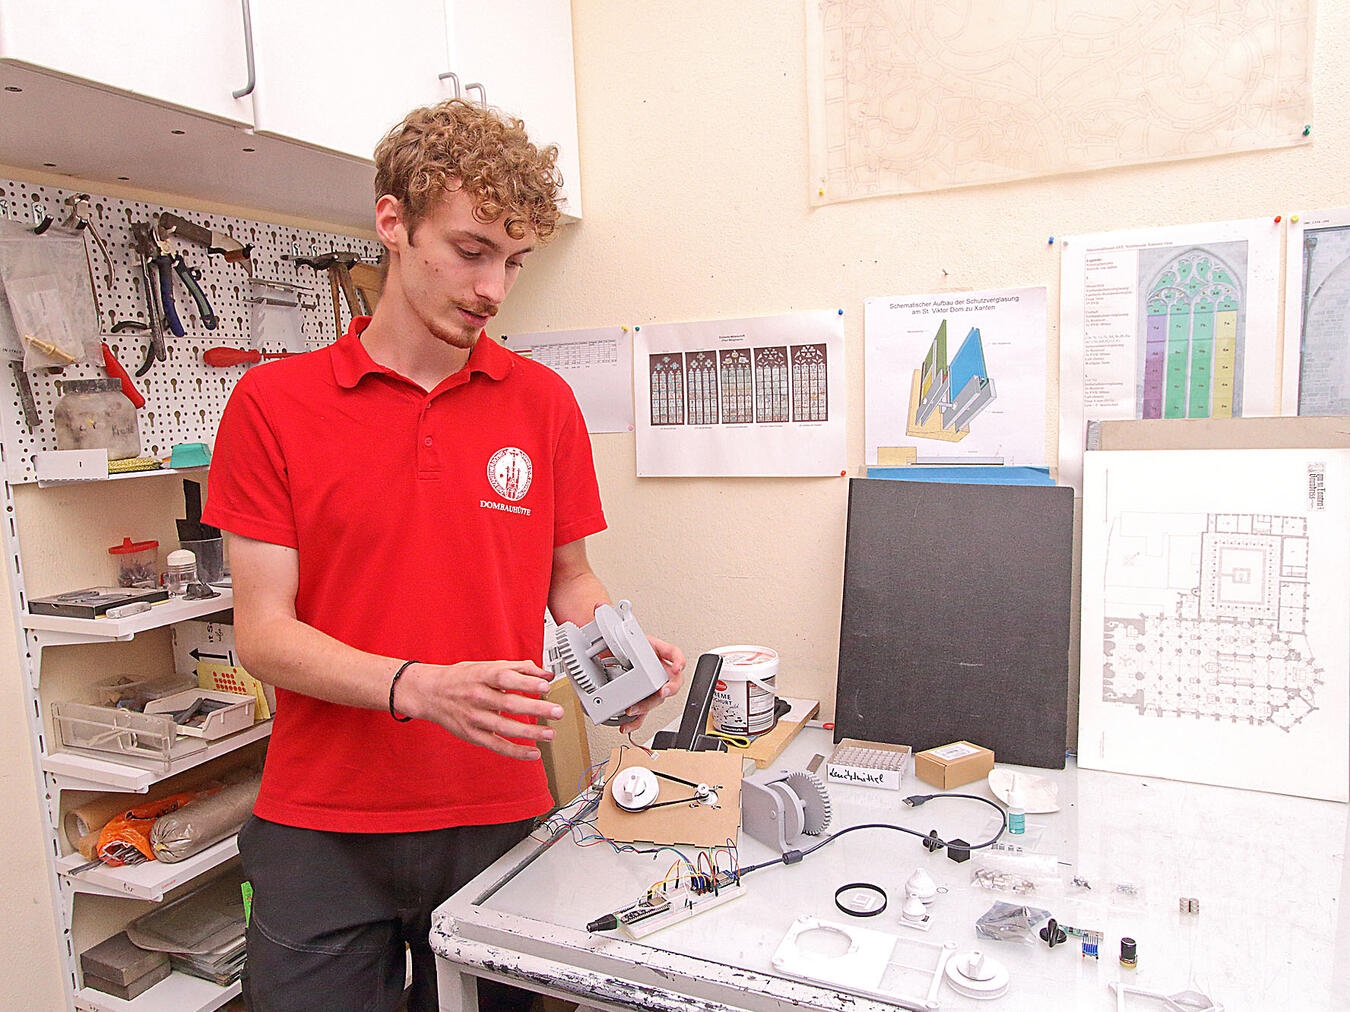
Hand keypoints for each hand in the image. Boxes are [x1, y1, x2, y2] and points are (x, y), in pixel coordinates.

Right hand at [398, 659, 563, 760]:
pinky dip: (515, 751)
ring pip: (504, 727)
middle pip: (509, 704)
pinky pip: (496, 745)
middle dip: (535, 708)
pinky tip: (533, 753)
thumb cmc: (464, 678)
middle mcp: (478, 696)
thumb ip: (519, 668)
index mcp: (482, 676)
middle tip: (557, 711)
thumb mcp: (489, 666)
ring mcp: (474, 717)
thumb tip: (547, 673)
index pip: (506, 678)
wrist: (431, 693)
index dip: (526, 682)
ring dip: (530, 732)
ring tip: (550, 734)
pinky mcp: (472, 735)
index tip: (545, 685)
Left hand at [617, 636, 685, 731]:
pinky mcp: (641, 699)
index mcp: (657, 652)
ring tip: (633, 709)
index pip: (675, 654)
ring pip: (657, 700)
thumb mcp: (622, 637)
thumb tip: (605, 617)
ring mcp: (651, 686)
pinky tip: (627, 725)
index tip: (677, 667)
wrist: (609, 655)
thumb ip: (620, 632)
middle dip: (670, 688)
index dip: (680, 661)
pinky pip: (643, 713)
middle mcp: (657, 670)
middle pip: (672, 682)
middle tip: (662, 691)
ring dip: (647, 706)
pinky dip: (635, 722)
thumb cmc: (621, 644)